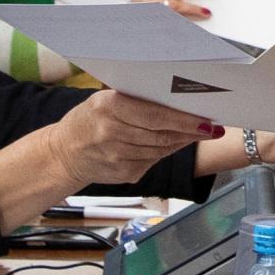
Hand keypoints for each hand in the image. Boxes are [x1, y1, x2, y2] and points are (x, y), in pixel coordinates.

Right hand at [48, 92, 222, 189]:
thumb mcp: (104, 100)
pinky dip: (167, 152)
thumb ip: (136, 100)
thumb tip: (177, 102)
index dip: (183, 119)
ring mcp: (117, 157)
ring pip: (162, 149)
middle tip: (211, 128)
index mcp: (107, 107)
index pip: (155, 115)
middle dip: (190, 132)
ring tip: (197, 134)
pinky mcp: (124, 174)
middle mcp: (111, 133)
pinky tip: (174, 144)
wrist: (63, 153)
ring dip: (182, 142)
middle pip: (162, 134)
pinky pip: (154, 161)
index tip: (205, 120)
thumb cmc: (88, 120)